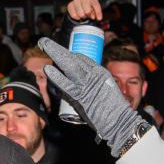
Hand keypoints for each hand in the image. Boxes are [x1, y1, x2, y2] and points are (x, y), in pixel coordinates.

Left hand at [39, 38, 147, 157]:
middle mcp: (94, 75)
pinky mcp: (82, 96)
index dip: (68, 54)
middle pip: (72, 57)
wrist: (120, 122)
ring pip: (69, 65)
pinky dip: (57, 76)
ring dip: (54, 54)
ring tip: (43, 45)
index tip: (59, 53)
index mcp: (100, 72)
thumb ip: (92, 86)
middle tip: (44, 41)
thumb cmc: (113, 111)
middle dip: (57, 49)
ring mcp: (87, 84)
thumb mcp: (105, 92)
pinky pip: (67, 85)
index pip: (81, 58)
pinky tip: (47, 69)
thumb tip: (77, 87)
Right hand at [66, 0, 102, 21]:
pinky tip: (78, 15)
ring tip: (83, 14)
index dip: (98, 13)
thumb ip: (96, 12)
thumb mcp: (95, 8)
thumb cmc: (89, 6)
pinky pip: (74, 15)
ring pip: (80, 14)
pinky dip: (77, 17)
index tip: (99, 18)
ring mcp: (75, 0)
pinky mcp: (70, 5)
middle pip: (87, 11)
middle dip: (88, 15)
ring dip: (83, 17)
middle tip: (88, 15)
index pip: (95, 6)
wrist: (80, 4)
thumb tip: (93, 17)